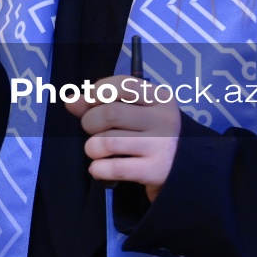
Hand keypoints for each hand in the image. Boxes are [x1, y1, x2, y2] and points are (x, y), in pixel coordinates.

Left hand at [65, 75, 180, 200]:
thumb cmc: (153, 136)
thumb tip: (70, 100)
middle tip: (93, 130)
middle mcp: (164, 119)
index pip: (121, 84)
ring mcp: (161, 145)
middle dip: (90, 122)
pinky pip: (114, 168)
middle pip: (110, 113)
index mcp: (160, 98)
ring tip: (96, 150)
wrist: (185, 172)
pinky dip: (98, 168)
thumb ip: (102, 103)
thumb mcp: (136, 113)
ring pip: (107, 141)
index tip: (88, 103)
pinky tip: (99, 167)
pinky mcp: (155, 171)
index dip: (96, 92)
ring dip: (92, 147)